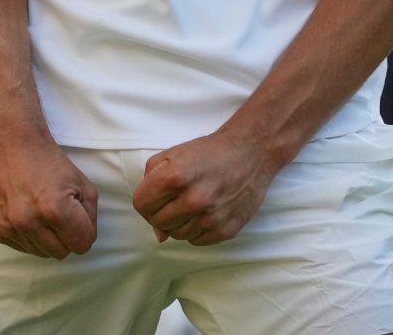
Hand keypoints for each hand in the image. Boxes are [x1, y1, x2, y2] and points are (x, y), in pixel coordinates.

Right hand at [0, 131, 98, 258]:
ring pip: (41, 253)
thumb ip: (90, 214)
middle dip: (66, 237)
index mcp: (55, 209)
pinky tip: (27, 214)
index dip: (84, 231)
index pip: (82, 245)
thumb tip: (86, 237)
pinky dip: (29, 237)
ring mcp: (10, 228)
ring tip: (41, 211)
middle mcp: (30, 223)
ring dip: (46, 238)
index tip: (78, 217)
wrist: (9, 144)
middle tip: (60, 214)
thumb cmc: (48, 160)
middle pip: (62, 253)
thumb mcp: (81, 182)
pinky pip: (23, 248)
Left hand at [132, 128, 279, 245]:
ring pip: (176, 235)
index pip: (141, 205)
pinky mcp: (225, 231)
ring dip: (179, 222)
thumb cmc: (209, 152)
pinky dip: (197, 229)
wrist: (251, 153)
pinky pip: (197, 241)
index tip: (156, 194)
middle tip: (176, 198)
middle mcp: (193, 200)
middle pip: (157, 222)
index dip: (146, 199)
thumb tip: (157, 232)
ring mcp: (210, 218)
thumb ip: (151, 183)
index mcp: (175, 176)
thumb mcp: (173, 154)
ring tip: (193, 203)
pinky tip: (206, 212)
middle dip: (161, 211)